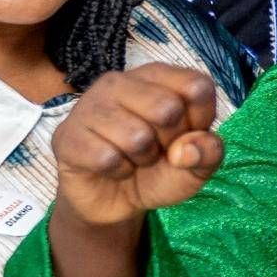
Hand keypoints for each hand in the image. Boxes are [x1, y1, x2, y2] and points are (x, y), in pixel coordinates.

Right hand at [50, 64, 228, 227]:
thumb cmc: (159, 170)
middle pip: (167, 108)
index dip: (200, 120)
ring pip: (136, 136)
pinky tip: (111, 167)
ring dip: (142, 159)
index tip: (185, 134)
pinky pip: (107, 158)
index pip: (197, 86)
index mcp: (157, 76)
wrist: (117, 200)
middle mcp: (120, 82)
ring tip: (132, 157)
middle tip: (155, 148)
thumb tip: (186, 149)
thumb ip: (209, 152)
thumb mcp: (197, 165)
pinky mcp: (67, 136)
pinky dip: (118, 171)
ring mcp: (88, 106)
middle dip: (169, 142)